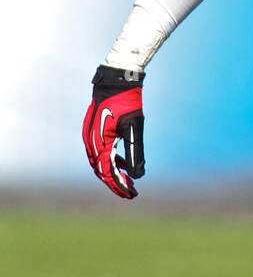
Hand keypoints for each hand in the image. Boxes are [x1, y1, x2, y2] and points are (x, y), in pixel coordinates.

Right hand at [82, 65, 144, 198]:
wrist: (116, 80)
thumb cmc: (127, 102)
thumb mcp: (134, 128)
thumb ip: (135, 153)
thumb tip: (138, 176)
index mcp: (100, 142)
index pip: (108, 172)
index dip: (119, 186)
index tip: (131, 195)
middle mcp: (91, 141)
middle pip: (101, 170)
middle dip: (116, 183)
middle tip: (131, 193)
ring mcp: (90, 136)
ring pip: (99, 162)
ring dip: (113, 173)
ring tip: (129, 182)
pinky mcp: (93, 131)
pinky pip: (100, 152)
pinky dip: (111, 160)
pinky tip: (123, 165)